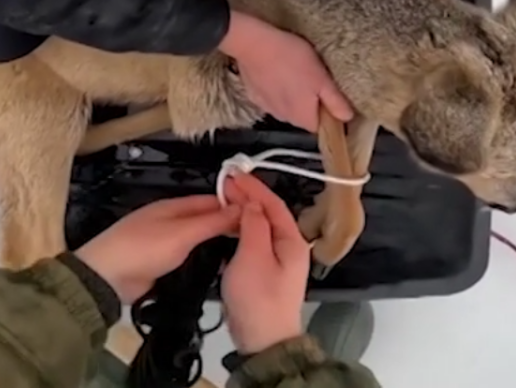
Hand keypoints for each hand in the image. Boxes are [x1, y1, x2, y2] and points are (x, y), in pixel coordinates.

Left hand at [76, 195, 240, 302]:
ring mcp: (164, 242)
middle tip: (254, 238)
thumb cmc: (141, 249)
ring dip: (214, 245)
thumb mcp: (182, 234)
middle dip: (226, 226)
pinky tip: (215, 269)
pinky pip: (187, 257)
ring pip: (197, 239)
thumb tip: (240, 208)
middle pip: (205, 219)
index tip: (256, 215)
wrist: (107, 278)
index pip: (211, 200)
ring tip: (240, 254)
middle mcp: (170, 221)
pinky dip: (201, 260)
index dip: (233, 205)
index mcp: (173, 206)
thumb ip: (212, 222)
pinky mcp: (160, 262)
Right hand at [218, 10, 352, 131]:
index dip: (329, 114)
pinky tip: (278, 72)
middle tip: (315, 79)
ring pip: (287, 107)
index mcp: (302, 117)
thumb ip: (335, 101)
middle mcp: (284, 118)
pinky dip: (276, 89)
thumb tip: (347, 118)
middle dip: (311, 103)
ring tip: (296, 72)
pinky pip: (271, 97)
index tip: (331, 95)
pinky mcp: (254, 95)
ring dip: (293, 95)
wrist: (254, 44)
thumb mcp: (322, 78)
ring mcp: (266, 107)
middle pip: (304, 117)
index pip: (321, 127)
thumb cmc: (292, 59)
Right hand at [220, 172, 310, 353]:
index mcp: (292, 241)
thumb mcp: (253, 257)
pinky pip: (254, 243)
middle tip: (224, 184)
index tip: (233, 174)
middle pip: (268, 213)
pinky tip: (228, 230)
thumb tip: (251, 203)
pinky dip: (240, 231)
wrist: (263, 342)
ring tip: (223, 201)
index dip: (252, 187)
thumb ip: (253, 226)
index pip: (272, 203)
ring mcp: (278, 262)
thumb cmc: (260, 302)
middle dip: (247, 197)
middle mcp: (289, 248)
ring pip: (260, 228)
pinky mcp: (266, 274)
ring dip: (242, 212)